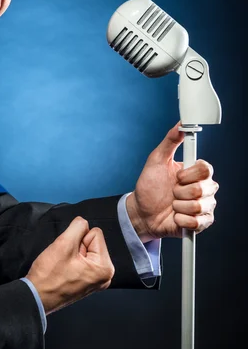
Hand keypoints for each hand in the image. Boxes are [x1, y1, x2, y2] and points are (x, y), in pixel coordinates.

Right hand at [26, 217, 114, 313]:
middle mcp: (105, 275)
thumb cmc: (48, 276)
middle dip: (77, 246)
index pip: (95, 233)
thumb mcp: (64, 243)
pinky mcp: (88, 281)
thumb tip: (83, 222)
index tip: (68, 254)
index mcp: (104, 267)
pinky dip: (73, 261)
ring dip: (73, 253)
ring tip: (64, 266)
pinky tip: (65, 270)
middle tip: (65, 260)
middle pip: (92, 242)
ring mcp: (97, 280)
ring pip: (86, 250)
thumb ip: (77, 226)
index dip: (78, 239)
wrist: (36, 297)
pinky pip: (83, 260)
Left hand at [126, 123, 218, 241]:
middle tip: (171, 192)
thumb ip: (170, 141)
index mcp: (196, 172)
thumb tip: (181, 124)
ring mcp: (204, 206)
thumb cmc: (149, 186)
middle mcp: (204, 188)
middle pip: (203, 188)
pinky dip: (181, 220)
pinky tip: (175, 217)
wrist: (142, 212)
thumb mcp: (156, 160)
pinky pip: (196, 222)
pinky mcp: (201, 224)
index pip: (206, 168)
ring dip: (178, 206)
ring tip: (172, 205)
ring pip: (198, 206)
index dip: (189, 174)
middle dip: (180, 192)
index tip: (176, 177)